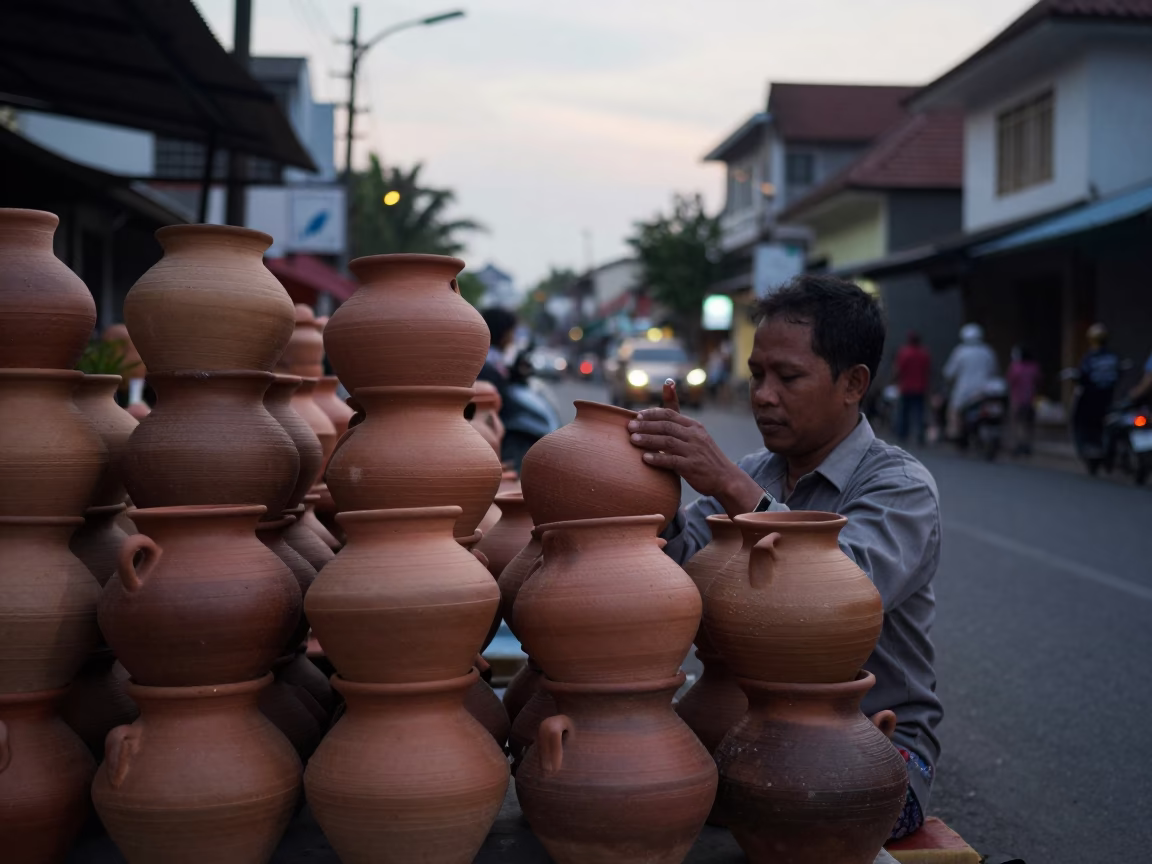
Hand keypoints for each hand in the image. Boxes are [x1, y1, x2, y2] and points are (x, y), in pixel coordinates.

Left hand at [628, 380, 763, 516]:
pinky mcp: (692, 466)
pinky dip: (658, 458)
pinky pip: (672, 461)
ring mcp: (694, 451)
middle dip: (646, 425)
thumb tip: (660, 413)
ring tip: (632, 439)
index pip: (670, 414)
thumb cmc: (704, 456)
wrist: (725, 477)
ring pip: (667, 441)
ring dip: (648, 439)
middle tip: (629, 426)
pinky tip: (645, 458)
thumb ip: (678, 425)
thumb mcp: (696, 437)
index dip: (652, 413)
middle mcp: (694, 435)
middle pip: (666, 426)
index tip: (637, 415)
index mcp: (694, 426)